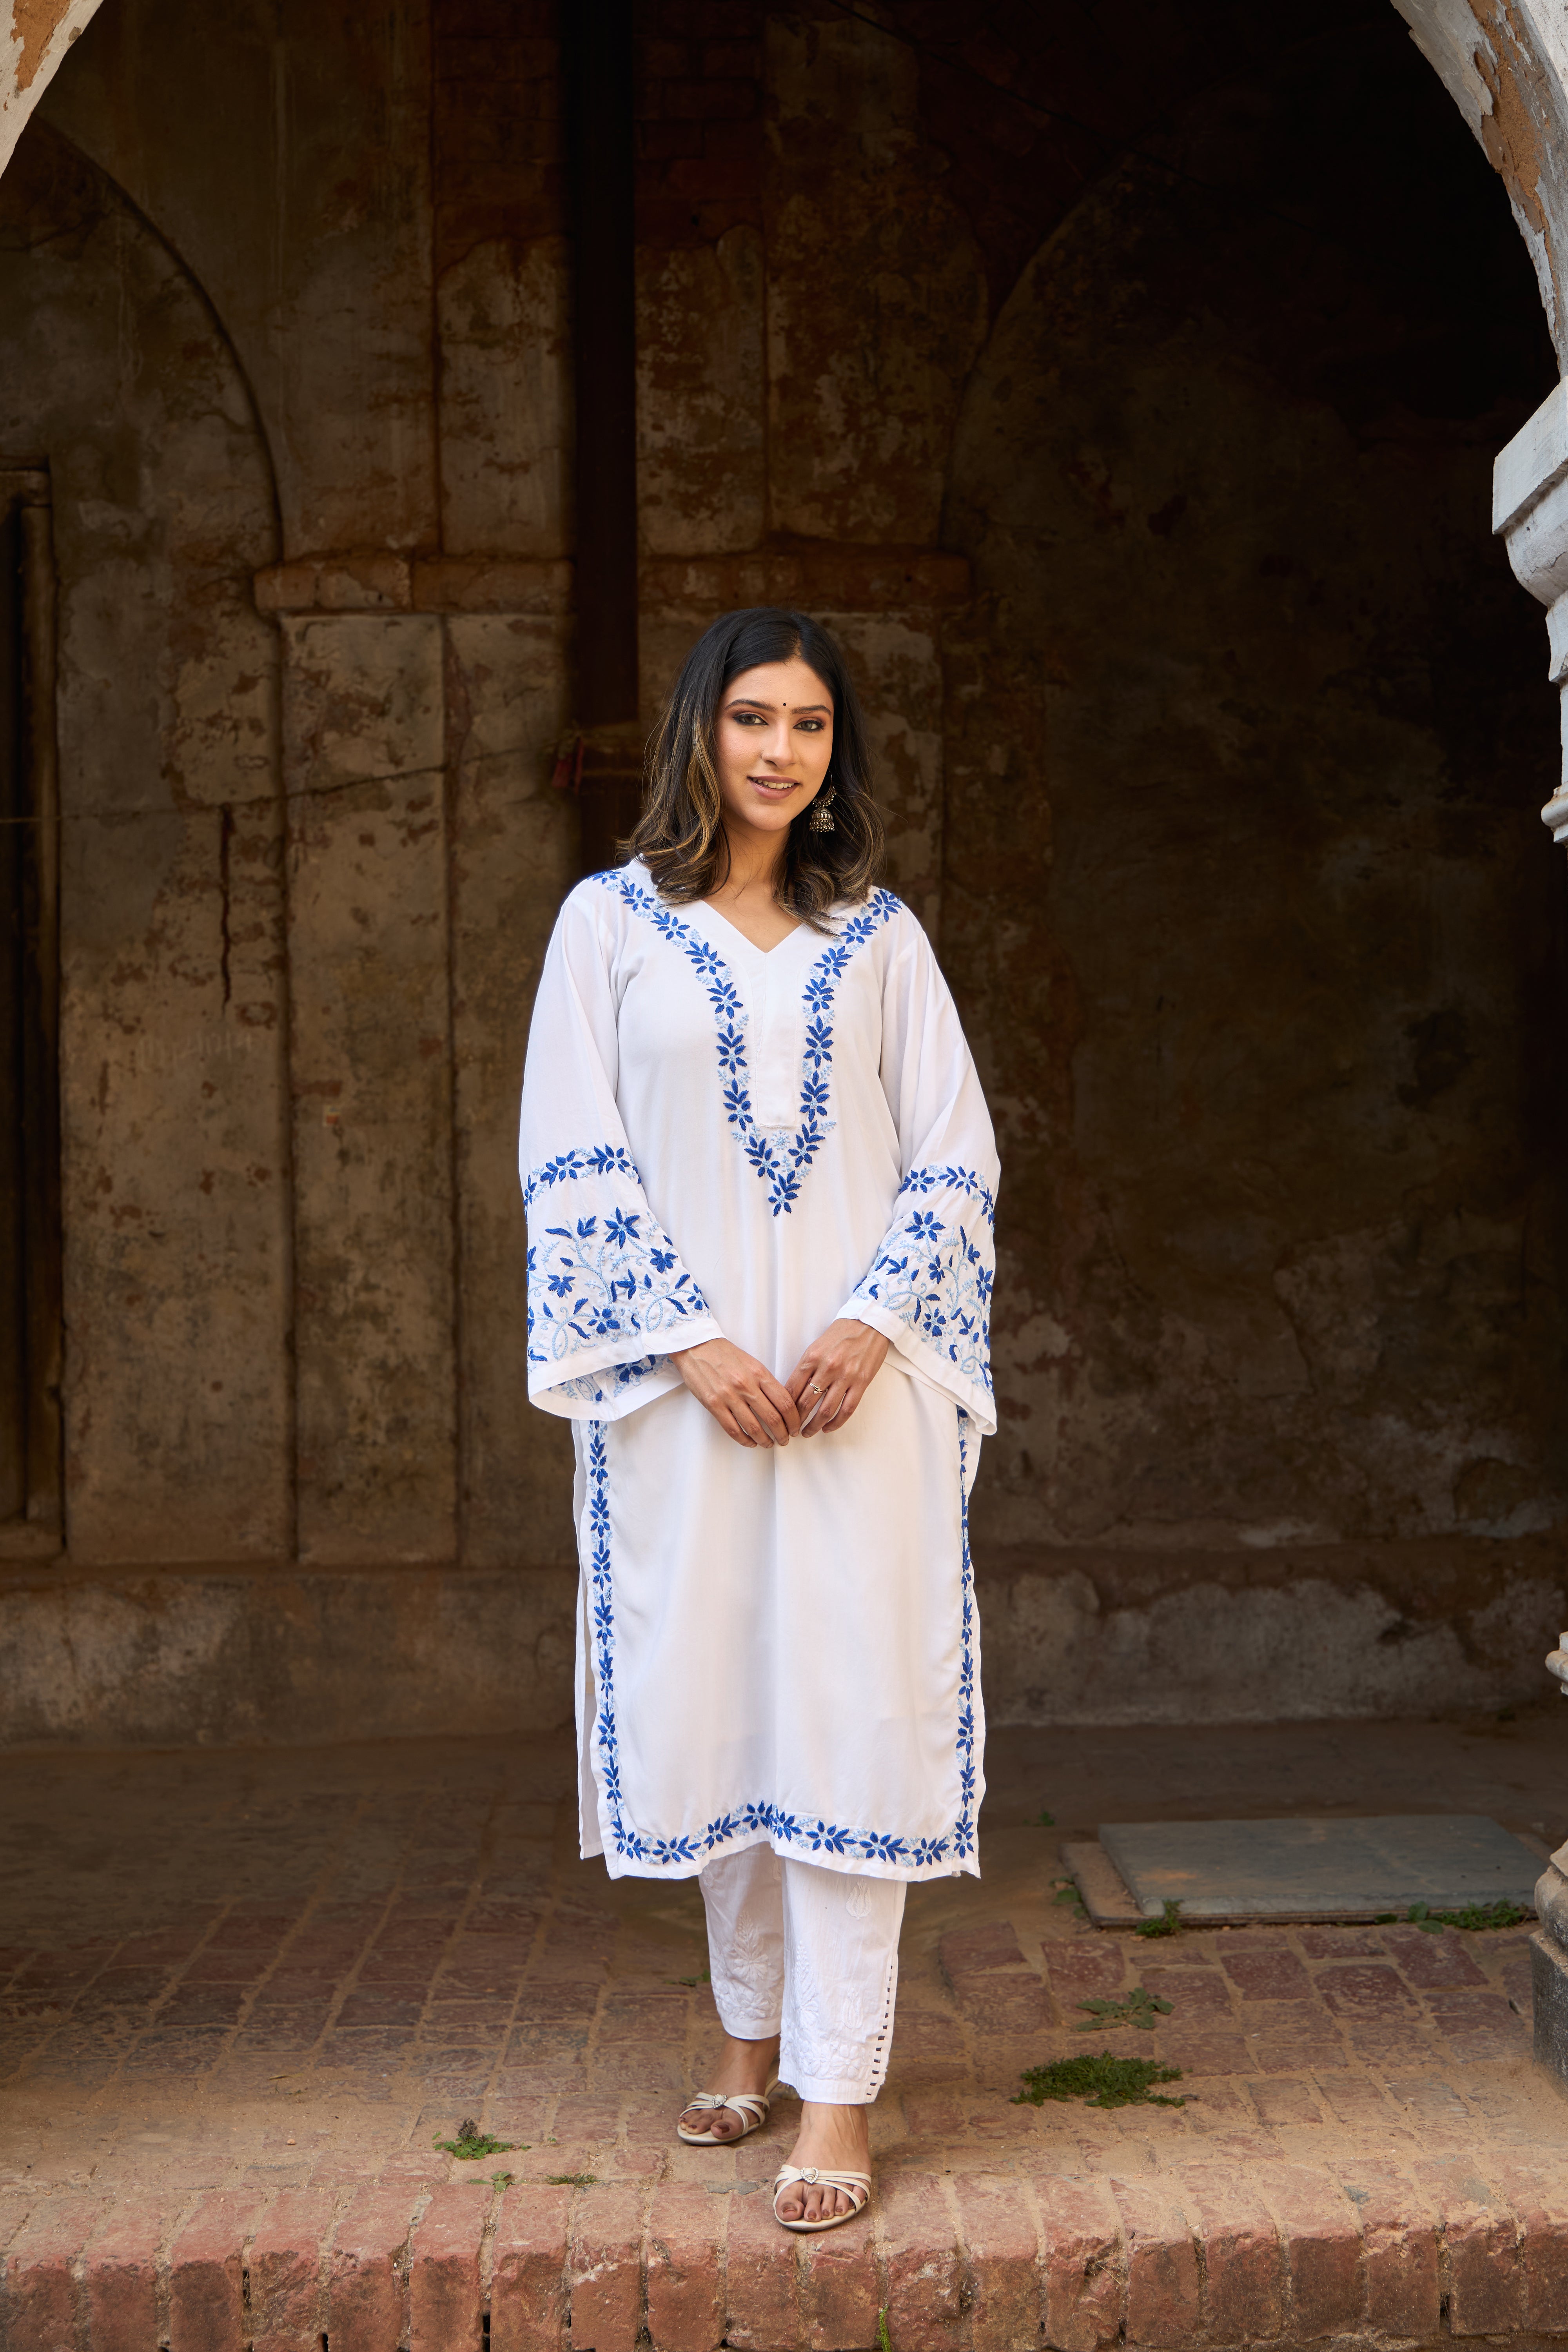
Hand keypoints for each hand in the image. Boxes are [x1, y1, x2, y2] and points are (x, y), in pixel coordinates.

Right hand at [672, 1338, 802, 1448]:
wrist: (696, 1346)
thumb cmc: (725, 1354)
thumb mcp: (752, 1363)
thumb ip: (766, 1382)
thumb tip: (781, 1405)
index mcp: (759, 1373)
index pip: (785, 1402)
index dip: (794, 1419)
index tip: (795, 1426)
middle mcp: (746, 1385)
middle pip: (773, 1418)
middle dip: (783, 1434)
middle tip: (785, 1440)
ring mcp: (729, 1396)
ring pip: (753, 1428)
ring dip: (765, 1440)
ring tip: (769, 1443)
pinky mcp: (713, 1404)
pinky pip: (732, 1429)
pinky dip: (744, 1440)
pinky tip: (750, 1442)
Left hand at [786, 1319, 888, 1435]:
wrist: (869, 1323)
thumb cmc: (841, 1333)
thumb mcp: (817, 1345)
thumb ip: (806, 1367)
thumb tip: (794, 1390)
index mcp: (812, 1357)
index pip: (792, 1388)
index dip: (784, 1406)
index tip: (781, 1414)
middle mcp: (827, 1367)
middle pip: (805, 1402)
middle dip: (796, 1419)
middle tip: (791, 1429)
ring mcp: (845, 1376)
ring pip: (825, 1410)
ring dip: (814, 1426)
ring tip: (807, 1432)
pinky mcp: (861, 1382)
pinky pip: (847, 1409)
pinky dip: (836, 1423)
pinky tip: (828, 1428)